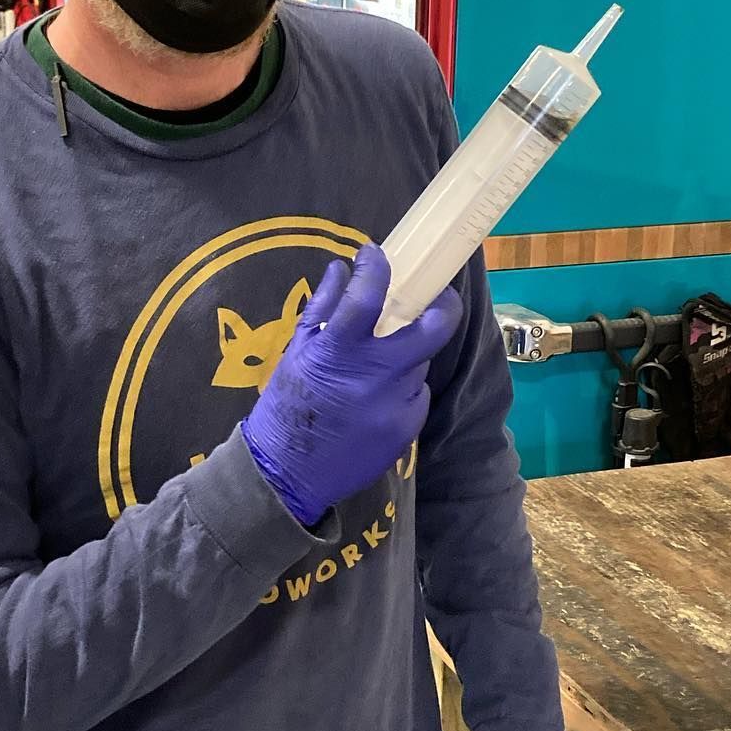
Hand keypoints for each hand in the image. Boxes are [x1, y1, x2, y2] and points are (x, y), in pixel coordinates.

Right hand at [241, 244, 460, 524]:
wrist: (288, 475)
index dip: (376, 267)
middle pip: (434, 330)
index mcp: (339, 353)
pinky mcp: (408, 430)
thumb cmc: (287, 406)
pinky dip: (401, 388)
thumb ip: (323, 308)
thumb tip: (343, 268)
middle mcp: (375, 377)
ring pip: (420, 364)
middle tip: (437, 297)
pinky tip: (375, 399)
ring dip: (406, 356)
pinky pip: (415, 395)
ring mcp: (396, 406)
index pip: (368, 296)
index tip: (375, 255)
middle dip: (443, 305)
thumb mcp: (296, 352)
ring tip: (377, 366)